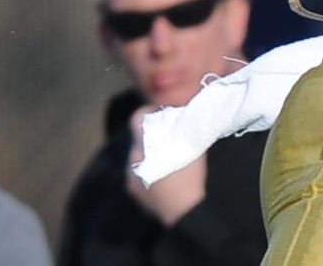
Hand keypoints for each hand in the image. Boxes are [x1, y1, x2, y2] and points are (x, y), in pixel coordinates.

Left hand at [127, 105, 206, 225]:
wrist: (185, 211)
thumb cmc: (189, 174)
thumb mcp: (191, 143)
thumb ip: (183, 127)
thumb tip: (182, 114)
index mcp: (144, 143)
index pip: (138, 118)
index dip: (150, 111)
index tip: (164, 112)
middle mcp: (133, 157)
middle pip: (140, 138)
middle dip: (154, 135)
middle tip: (172, 137)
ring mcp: (131, 177)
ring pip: (140, 158)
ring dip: (152, 155)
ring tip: (170, 160)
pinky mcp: (134, 192)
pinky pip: (140, 175)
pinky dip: (150, 172)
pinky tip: (164, 179)